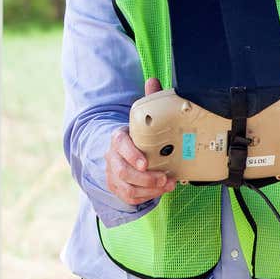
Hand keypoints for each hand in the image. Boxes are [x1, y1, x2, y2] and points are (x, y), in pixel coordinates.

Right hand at [106, 77, 176, 205]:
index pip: (121, 146)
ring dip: (149, 190)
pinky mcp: (117, 188)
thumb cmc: (136, 134)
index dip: (132, 155)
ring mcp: (113, 174)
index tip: (146, 163)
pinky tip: (160, 191)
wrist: (120, 150)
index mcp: (118, 138)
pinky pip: (129, 198)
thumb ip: (148, 101)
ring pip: (127, 188)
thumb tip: (153, 80)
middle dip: (146, 178)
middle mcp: (111, 158)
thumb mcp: (141, 118)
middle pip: (123, 172)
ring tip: (168, 185)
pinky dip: (146, 197)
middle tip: (165, 179)